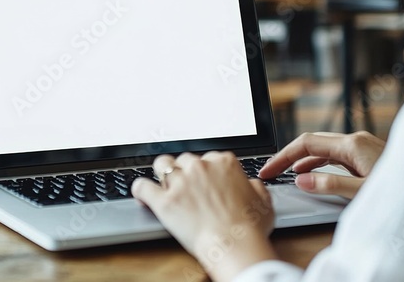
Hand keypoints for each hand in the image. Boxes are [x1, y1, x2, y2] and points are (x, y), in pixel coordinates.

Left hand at [132, 152, 277, 281]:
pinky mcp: (164, 200)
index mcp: (224, 162)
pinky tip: (141, 195)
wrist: (235, 246)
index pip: (208, 158)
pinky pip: (142, 186)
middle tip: (187, 189)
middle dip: (184, 172)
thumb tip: (251, 185)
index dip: (205, 172)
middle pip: (184, 160)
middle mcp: (200, 167)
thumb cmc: (250, 228)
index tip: (204, 182)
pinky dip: (140, 190)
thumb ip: (255, 187)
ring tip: (163, 186)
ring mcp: (181, 182)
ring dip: (162, 174)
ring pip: (162, 165)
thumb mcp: (264, 202)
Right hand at [259, 131, 385, 198]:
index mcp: (353, 144)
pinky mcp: (368, 154)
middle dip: (289, 156)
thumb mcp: (363, 192)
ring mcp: (363, 146)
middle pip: (313, 142)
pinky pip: (336, 155)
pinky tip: (313, 173)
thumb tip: (303, 180)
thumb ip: (331, 185)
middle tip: (270, 172)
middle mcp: (357, 140)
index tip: (268, 169)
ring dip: (304, 160)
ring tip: (286, 174)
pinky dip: (319, 163)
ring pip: (324, 148)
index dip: (283, 156)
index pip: (306, 143)